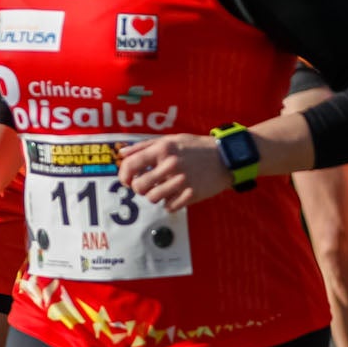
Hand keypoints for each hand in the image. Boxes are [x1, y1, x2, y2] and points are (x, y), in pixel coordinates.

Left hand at [116, 134, 232, 209]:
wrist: (226, 157)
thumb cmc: (196, 147)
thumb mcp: (170, 139)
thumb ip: (144, 146)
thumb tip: (121, 153)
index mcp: (163, 149)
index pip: (131, 165)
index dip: (124, 175)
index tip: (127, 180)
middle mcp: (170, 164)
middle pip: (139, 186)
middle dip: (139, 189)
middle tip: (146, 186)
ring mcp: (181, 180)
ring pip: (153, 198)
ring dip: (154, 196)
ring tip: (163, 190)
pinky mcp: (191, 194)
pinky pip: (169, 206)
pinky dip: (169, 204)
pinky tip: (175, 195)